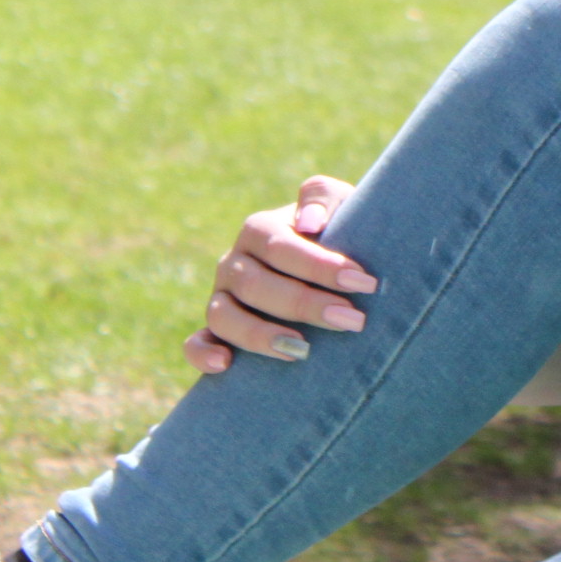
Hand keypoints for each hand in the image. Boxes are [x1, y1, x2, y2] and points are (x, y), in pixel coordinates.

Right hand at [185, 175, 380, 374]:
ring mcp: (221, 298)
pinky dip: (203, 353)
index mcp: (259, 230)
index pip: (281, 248)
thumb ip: (324, 197)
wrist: (330, 274)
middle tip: (353, 319)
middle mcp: (234, 263)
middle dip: (305, 304)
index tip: (364, 282)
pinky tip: (226, 364)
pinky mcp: (216, 332)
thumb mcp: (340, 206)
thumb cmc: (340, 234)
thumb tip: (309, 222)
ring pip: (222, 316)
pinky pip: (196, 344)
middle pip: (255, 285)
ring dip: (258, 335)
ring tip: (301, 350)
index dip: (321, 266)